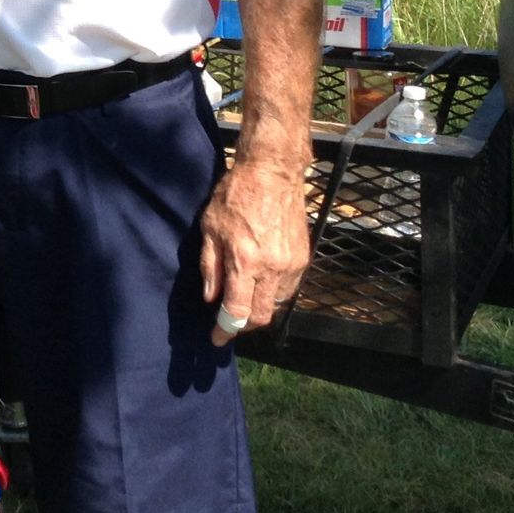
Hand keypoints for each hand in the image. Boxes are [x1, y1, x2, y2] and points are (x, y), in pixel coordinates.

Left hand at [198, 157, 310, 346]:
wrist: (272, 173)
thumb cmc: (235, 195)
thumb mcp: (210, 228)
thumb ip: (209, 266)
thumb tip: (211, 298)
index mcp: (245, 262)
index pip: (237, 312)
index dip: (225, 331)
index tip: (216, 338)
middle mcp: (272, 268)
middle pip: (261, 317)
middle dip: (244, 326)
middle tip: (229, 321)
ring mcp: (291, 265)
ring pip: (276, 305)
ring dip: (260, 309)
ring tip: (244, 299)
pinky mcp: (303, 259)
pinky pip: (288, 289)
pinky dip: (273, 293)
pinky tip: (261, 282)